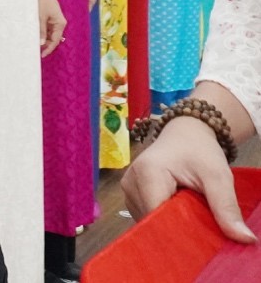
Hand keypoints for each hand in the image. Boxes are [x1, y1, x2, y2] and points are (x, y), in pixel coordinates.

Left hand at [36, 0, 65, 57]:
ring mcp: (54, 21)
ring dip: (43, 40)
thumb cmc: (43, 2)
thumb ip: (41, 31)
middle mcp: (59, 24)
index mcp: (60, 24)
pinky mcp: (50, 18)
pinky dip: (42, 33)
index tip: (42, 55)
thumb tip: (42, 43)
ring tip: (34, 45)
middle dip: (46, 45)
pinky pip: (47, 29)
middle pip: (53, 39)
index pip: (55, 40)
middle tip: (36, 52)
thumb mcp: (40, 17)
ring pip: (49, 35)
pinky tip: (35, 36)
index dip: (49, 49)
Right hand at [123, 116, 255, 244]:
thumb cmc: (200, 151)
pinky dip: (163, 218)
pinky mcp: (129, 192)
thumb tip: (245, 238)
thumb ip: (227, 207)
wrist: (185, 133)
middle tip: (201, 224)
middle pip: (151, 221)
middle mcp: (129, 182)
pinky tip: (178, 209)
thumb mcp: (218, 176)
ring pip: (148, 221)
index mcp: (147, 173)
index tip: (203, 236)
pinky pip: (145, 215)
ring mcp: (127, 188)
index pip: (158, 217)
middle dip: (176, 228)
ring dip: (169, 223)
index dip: (180, 231)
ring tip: (189, 213)